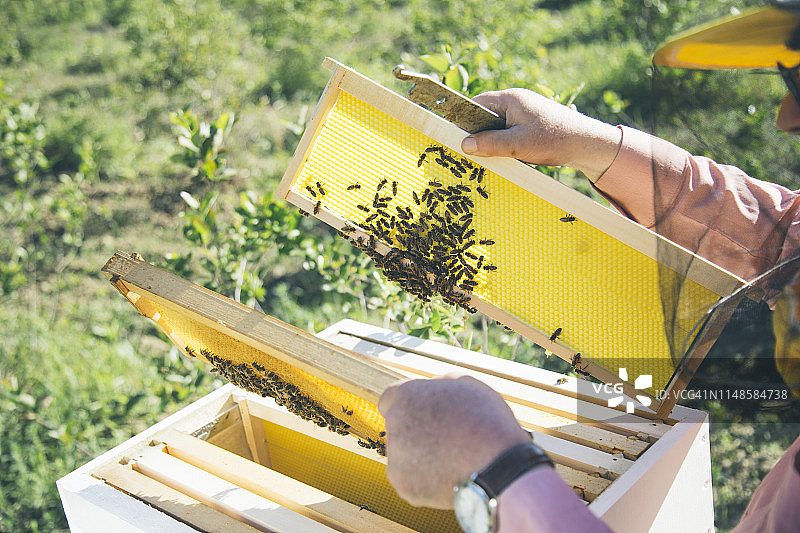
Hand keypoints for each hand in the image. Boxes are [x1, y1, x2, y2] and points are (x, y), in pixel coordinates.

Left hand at [378, 374, 529, 508]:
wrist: (499, 468)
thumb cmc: (487, 421)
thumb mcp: (467, 385)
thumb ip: (439, 384)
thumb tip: (431, 388)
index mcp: (406, 395)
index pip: (391, 398)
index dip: (410, 406)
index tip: (425, 413)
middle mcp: (394, 424)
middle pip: (398, 427)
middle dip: (415, 430)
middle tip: (445, 437)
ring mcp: (396, 457)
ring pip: (404, 454)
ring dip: (420, 455)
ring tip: (453, 457)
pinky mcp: (403, 484)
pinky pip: (410, 479)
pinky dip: (425, 478)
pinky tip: (449, 474)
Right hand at [461, 89, 622, 179]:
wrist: (588, 143)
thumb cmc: (554, 139)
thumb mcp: (518, 145)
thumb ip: (490, 144)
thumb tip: (464, 145)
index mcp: (510, 98)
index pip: (477, 103)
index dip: (463, 118)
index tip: (455, 135)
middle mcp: (516, 101)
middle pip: (486, 115)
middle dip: (479, 133)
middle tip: (472, 151)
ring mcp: (525, 112)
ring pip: (498, 126)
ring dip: (494, 140)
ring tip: (492, 156)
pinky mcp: (532, 124)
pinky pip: (510, 131)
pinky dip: (506, 143)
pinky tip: (509, 156)